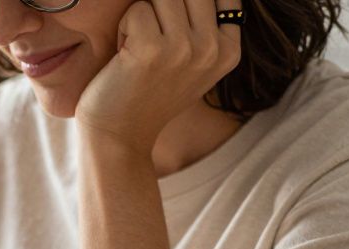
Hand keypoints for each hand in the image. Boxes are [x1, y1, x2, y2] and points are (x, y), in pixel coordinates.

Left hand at [75, 0, 241, 152]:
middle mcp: (213, 49)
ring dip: (142, 15)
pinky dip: (124, 27)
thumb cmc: (148, 93)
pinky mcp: (152, 49)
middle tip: (150, 35)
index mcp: (229, 51)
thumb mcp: (192, 62)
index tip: (171, 28)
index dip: (190, 3)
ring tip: (137, 46)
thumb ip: (204, 25)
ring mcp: (185, 49)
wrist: (118, 135)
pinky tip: (124, 56)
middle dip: (164, 5)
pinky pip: (137, 9)